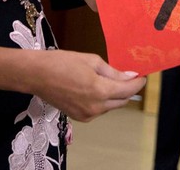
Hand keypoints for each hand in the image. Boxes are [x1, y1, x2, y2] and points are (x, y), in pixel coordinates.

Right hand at [29, 49, 145, 120]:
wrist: (37, 75)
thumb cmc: (63, 62)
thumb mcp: (91, 61)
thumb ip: (113, 71)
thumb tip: (130, 76)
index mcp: (100, 91)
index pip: (128, 90)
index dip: (138, 83)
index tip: (143, 76)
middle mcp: (96, 107)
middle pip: (122, 101)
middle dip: (128, 89)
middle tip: (129, 76)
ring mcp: (87, 115)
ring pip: (111, 106)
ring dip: (115, 95)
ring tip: (110, 80)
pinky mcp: (80, 118)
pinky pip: (100, 110)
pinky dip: (103, 101)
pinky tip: (97, 88)